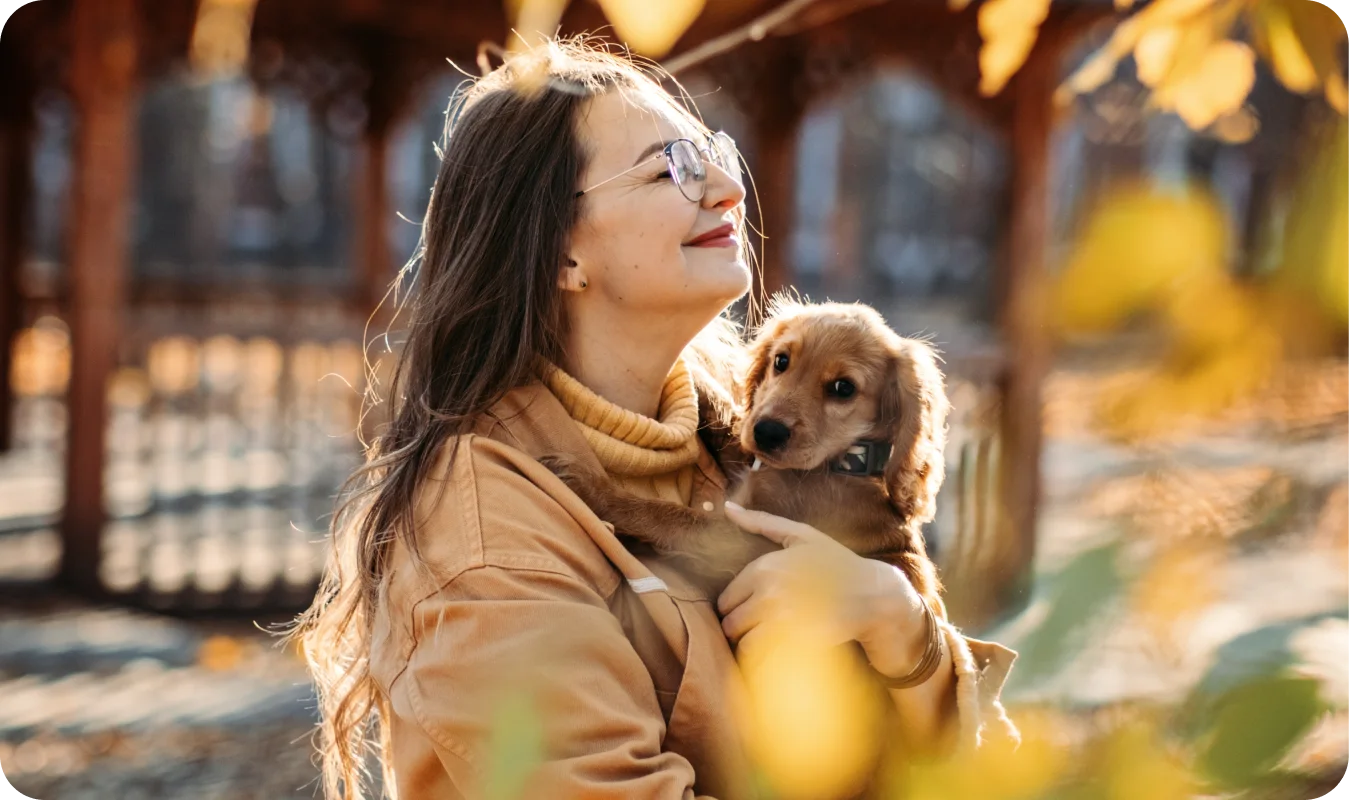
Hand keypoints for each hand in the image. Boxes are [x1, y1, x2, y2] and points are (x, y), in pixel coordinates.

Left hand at [717, 502, 928, 675]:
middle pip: (730, 625)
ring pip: (743, 644)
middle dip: (743, 630)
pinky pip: (764, 660)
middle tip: (765, 629)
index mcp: (764, 567)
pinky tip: (783, 651)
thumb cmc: (835, 564)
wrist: (874, 595)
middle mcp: (769, 592)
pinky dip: (767, 661)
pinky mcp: (798, 643)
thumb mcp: (801, 536)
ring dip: (754, 647)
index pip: (725, 601)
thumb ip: (761, 522)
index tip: (757, 611)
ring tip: (774, 641)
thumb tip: (727, 507)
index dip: (738, 609)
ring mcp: (783, 620)